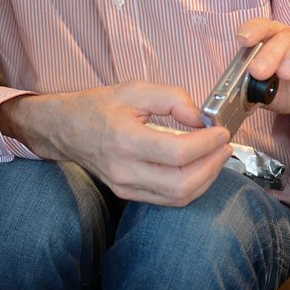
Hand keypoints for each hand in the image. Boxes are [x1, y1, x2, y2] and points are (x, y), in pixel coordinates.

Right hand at [0, 82, 231, 206]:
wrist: (65, 128)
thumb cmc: (98, 106)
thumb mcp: (136, 89)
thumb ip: (173, 98)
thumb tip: (202, 119)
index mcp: (124, 140)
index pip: (177, 153)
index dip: (207, 144)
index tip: (221, 131)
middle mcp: (124, 170)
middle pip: (182, 183)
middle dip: (212, 165)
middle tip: (225, 145)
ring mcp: (125, 186)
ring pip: (177, 197)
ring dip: (206, 179)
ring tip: (217, 157)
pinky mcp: (127, 194)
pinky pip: (167, 200)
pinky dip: (190, 187)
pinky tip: (200, 168)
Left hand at [237, 18, 289, 132]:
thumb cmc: (289, 90)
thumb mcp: (267, 92)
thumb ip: (254, 88)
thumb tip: (239, 90)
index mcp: (275, 39)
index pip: (263, 26)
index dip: (253, 30)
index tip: (243, 40)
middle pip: (284, 36)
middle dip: (270, 54)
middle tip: (258, 72)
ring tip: (286, 74)